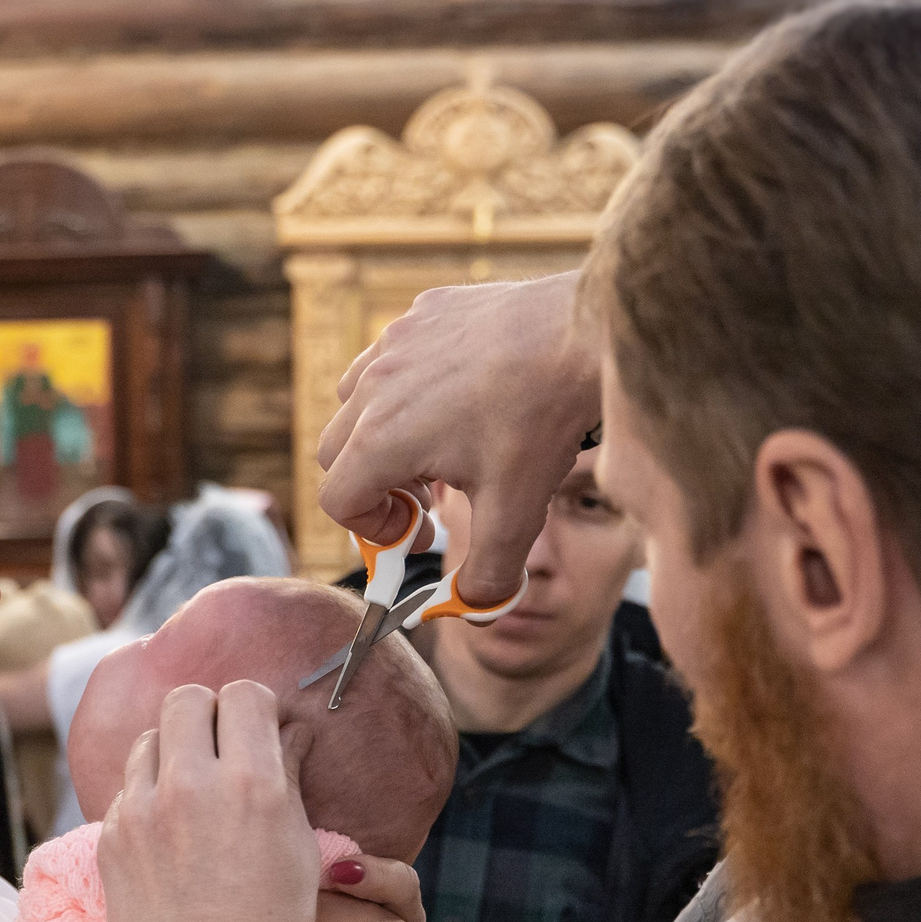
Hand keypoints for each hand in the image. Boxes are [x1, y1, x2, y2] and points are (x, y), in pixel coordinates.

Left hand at [99, 681, 319, 921]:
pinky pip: (129, 788)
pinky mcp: (110, 837)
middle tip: (223, 749)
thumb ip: (286, 781)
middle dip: (209, 716)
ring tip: (194, 789)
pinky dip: (150, 794)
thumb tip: (287, 734)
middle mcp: (191, 786)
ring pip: (150, 737)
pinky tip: (170, 831)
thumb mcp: (300, 852)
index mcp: (251, 785)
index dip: (255, 710)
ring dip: (174, 750)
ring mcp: (141, 811)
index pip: (243, 695)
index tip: (259, 731)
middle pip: (187, 700)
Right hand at [317, 270, 596, 611]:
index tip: (418, 532)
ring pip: (355, 402)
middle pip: (336, 455)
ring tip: (439, 450)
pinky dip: (406, 387)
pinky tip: (460, 399)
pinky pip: (390, 358)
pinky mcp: (422, 312)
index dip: (372, 531)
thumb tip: (475, 609)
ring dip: (381, 436)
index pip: (336, 502)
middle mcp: (374, 386)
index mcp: (382, 439)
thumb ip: (489, 574)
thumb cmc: (543, 419)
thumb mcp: (517, 512)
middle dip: (374, 487)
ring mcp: (395, 341)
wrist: (584, 333)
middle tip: (426, 500)